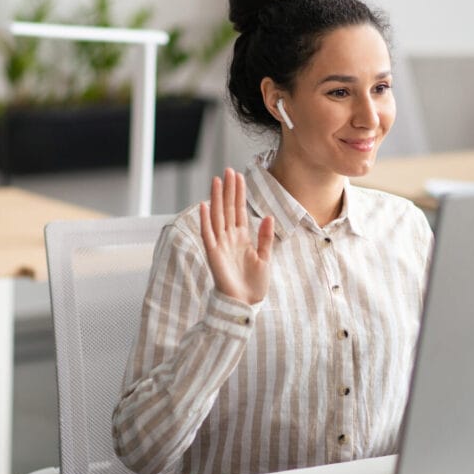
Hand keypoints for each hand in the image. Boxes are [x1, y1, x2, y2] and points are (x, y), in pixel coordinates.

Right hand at [199, 168, 274, 304]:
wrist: (245, 303)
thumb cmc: (254, 284)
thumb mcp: (265, 258)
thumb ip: (266, 237)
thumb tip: (268, 216)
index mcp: (242, 238)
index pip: (240, 210)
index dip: (239, 193)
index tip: (239, 176)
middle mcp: (230, 238)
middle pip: (229, 208)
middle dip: (229, 190)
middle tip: (228, 170)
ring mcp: (221, 244)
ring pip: (218, 216)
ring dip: (217, 198)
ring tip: (217, 181)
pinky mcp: (213, 254)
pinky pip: (208, 234)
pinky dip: (206, 220)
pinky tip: (205, 206)